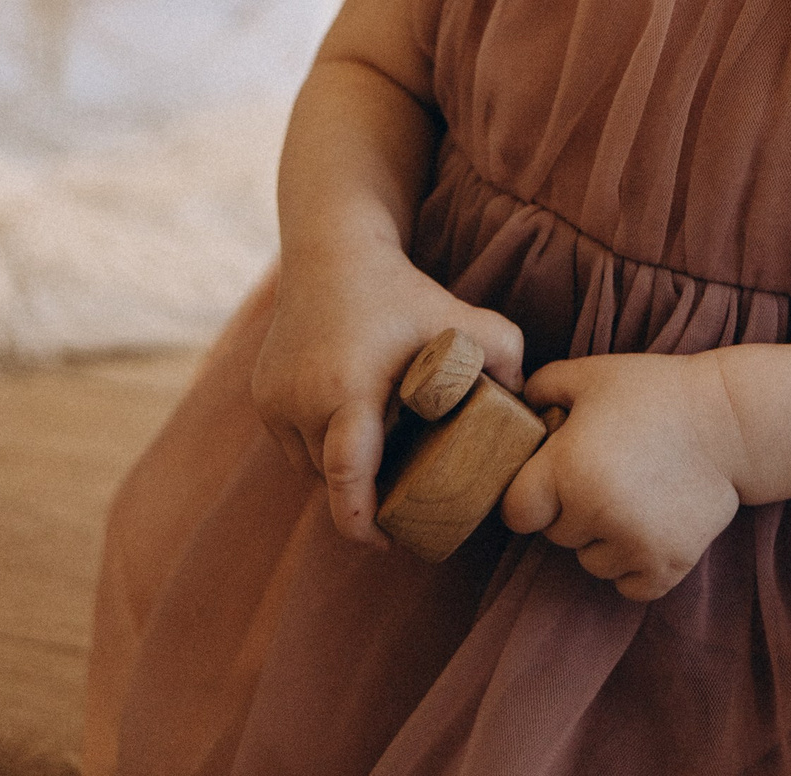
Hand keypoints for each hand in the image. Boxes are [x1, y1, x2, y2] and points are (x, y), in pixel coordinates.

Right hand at [251, 248, 525, 545]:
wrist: (330, 248)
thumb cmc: (399, 289)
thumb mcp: (456, 314)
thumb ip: (504, 351)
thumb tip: (526, 402)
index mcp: (347, 391)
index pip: (346, 477)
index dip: (363, 522)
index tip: (388, 541)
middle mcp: (301, 401)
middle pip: (334, 477)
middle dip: (364, 491)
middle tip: (402, 494)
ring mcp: (275, 401)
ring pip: (310, 465)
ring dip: (341, 468)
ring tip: (379, 454)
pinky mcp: (263, 395)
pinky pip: (293, 442)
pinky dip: (320, 444)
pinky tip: (351, 426)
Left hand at [500, 352, 743, 599]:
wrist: (728, 421)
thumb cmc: (653, 391)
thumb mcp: (590, 374)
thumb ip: (541, 386)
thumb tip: (514, 404)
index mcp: (567, 469)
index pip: (516, 512)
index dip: (531, 493)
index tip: (553, 475)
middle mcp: (595, 514)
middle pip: (557, 535)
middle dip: (572, 508)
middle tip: (606, 470)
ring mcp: (632, 546)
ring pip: (592, 561)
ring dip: (603, 537)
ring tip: (634, 492)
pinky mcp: (665, 568)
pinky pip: (628, 584)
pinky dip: (635, 563)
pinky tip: (651, 522)